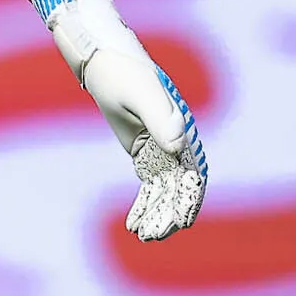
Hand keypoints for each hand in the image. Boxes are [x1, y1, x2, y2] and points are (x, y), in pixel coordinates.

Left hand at [37, 0, 208, 241]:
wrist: (102, 59)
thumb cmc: (122, 71)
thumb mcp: (139, 92)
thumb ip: (160, 116)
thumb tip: (178, 145)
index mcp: (181, 127)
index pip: (193, 171)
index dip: (191, 198)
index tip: (182, 222)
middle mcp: (176, 139)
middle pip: (180, 186)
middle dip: (170, 213)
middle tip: (154, 235)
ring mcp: (161, 147)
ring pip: (165, 190)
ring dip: (157, 214)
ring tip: (144, 236)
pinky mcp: (145, 151)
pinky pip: (150, 185)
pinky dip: (144, 205)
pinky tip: (134, 226)